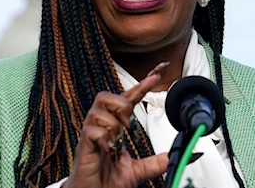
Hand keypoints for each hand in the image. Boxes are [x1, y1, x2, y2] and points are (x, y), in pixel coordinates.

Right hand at [62, 70, 167, 187]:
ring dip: (113, 122)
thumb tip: (171, 157)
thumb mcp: (136, 171)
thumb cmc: (107, 183)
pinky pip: (92, 130)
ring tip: (116, 139)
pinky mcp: (83, 147)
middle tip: (128, 122)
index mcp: (113, 129)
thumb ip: (153, 163)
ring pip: (98, 110)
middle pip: (105, 96)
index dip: (140, 88)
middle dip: (121, 104)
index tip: (155, 77)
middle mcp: (100, 128)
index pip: (126, 101)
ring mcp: (91, 136)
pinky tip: (107, 148)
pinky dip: (103, 136)